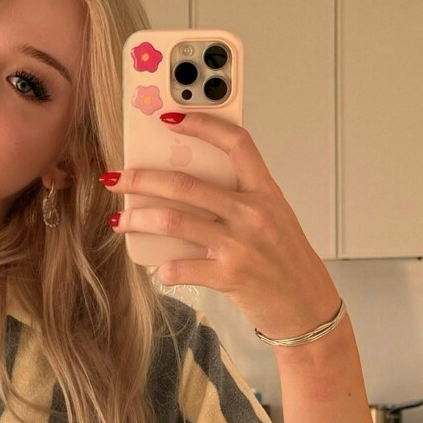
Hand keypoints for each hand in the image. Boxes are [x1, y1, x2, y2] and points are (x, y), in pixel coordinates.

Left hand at [106, 109, 341, 340]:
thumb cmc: (286, 260)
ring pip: (173, 221)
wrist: (306, 305)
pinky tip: (159, 268)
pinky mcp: (229, 276)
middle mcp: (252, 213)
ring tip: (120, 220)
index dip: (202, 124)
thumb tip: (186, 187)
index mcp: (264, 191)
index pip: (235, 143)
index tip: (170, 118)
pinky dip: (163, 269)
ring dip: (138, 219)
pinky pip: (180, 267)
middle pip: (185, 184)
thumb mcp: (272, 217)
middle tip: (117, 178)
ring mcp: (239, 244)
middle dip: (141, 178)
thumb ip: (239, 198)